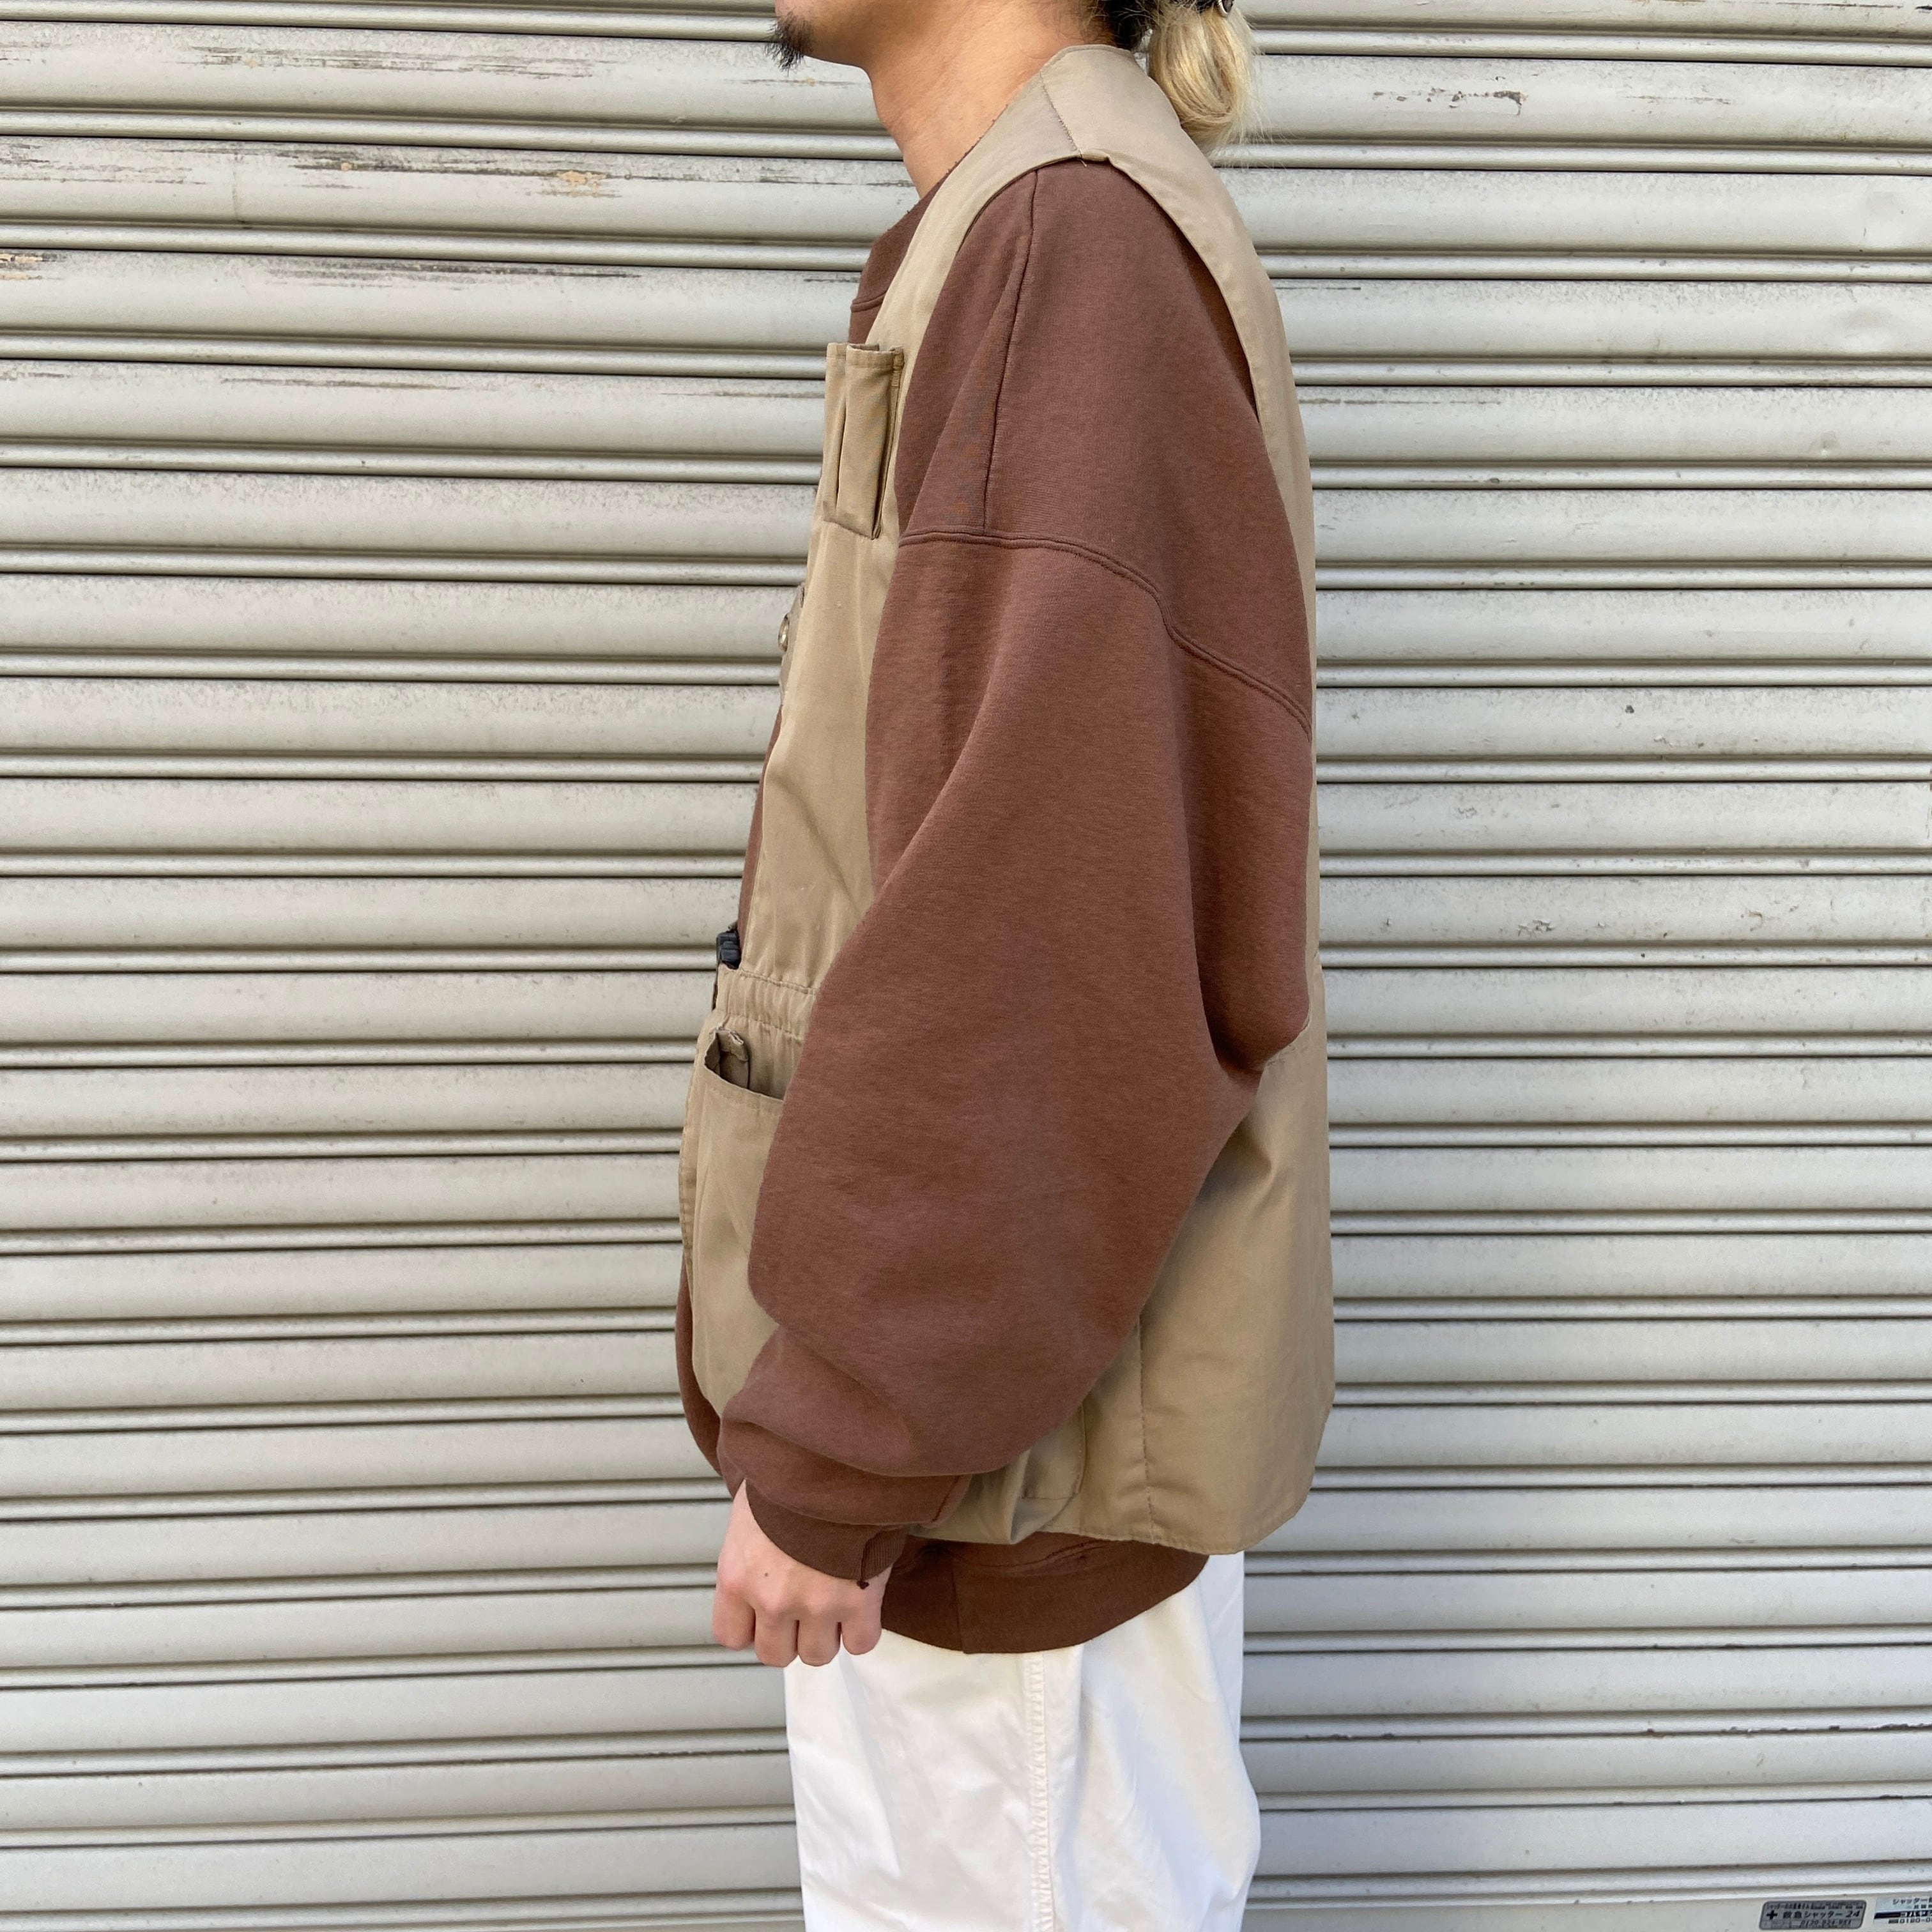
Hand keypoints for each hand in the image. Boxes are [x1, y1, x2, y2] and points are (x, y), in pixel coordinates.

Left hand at [712, 1483, 889, 1667]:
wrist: (837, 1458)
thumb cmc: (791, 1475)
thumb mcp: (750, 1512)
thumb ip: (749, 1553)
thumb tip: (756, 1566)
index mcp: (737, 1576)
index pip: (731, 1636)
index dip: (752, 1627)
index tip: (766, 1612)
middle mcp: (771, 1599)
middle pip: (775, 1655)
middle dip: (791, 1634)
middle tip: (805, 1606)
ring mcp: (817, 1604)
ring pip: (818, 1655)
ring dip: (827, 1633)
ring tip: (836, 1601)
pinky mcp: (859, 1601)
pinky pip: (861, 1643)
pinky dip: (862, 1628)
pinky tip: (862, 1603)